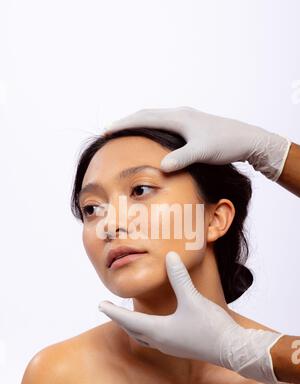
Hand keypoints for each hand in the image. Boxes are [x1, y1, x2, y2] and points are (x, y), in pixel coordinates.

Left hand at [98, 251, 289, 383]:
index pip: (128, 320)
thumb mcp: (192, 298)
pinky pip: (156, 339)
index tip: (100, 304)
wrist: (233, 350)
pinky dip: (147, 331)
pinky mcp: (181, 347)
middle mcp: (161, 341)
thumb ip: (179, 277)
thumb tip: (169, 257)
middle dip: (120, 319)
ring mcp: (171, 347)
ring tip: (128, 318)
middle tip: (109, 309)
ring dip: (133, 326)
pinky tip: (155, 326)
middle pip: (133, 330)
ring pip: (144, 337)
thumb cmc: (211, 327)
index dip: (113, 311)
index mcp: (159, 330)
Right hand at [104, 107, 290, 180]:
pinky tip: (152, 138)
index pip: (144, 118)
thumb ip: (181, 159)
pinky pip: (164, 123)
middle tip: (110, 130)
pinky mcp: (192, 125)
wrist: (248, 139)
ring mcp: (187, 118)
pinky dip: (152, 128)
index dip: (124, 124)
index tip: (107, 130)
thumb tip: (162, 167)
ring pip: (155, 117)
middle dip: (127, 122)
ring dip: (139, 123)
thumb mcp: (202, 153)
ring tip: (126, 132)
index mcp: (178, 118)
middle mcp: (180, 114)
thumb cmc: (226, 144)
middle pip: (146, 114)